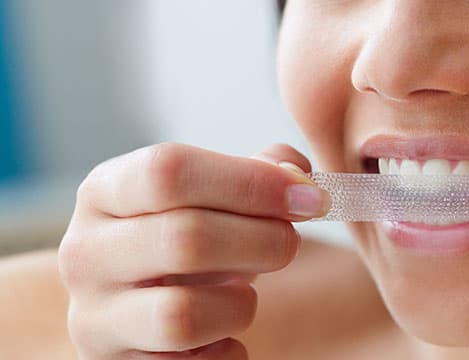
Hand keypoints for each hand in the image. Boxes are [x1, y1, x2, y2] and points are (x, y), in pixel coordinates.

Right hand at [58, 143, 328, 358]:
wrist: (142, 301)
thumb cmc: (187, 236)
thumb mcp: (213, 194)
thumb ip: (260, 171)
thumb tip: (298, 177)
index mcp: (105, 192)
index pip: (169, 172)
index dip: (250, 182)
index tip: (308, 197)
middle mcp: (86, 253)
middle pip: (184, 238)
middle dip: (263, 240)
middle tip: (290, 243)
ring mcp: (95, 318)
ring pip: (184, 314)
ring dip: (240, 304)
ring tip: (244, 295)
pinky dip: (227, 351)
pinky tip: (225, 333)